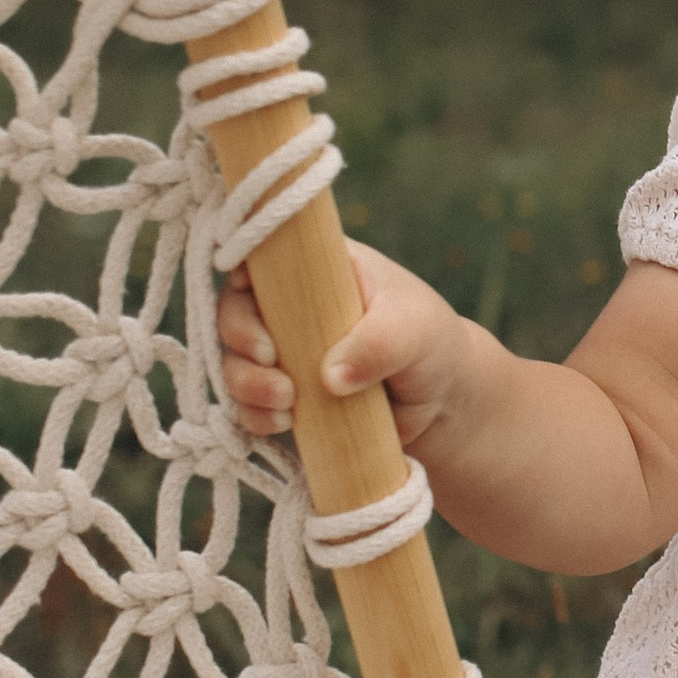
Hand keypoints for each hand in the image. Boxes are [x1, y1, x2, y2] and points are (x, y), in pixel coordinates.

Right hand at [214, 241, 468, 446]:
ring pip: (235, 363)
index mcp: (318, 269)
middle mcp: (290, 307)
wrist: (442, 402)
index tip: (253, 299)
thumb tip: (331, 378)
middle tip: (271, 360)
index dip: (242, 271)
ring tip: (286, 403)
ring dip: (247, 384)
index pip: (261, 254)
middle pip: (234, 311)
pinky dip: (254, 416)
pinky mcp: (285, 397)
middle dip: (241, 338)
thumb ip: (379, 345)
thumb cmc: (431, 344)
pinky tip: (282, 423)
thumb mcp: (415, 332)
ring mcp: (284, 354)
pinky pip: (248, 406)